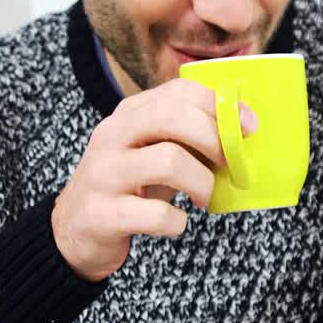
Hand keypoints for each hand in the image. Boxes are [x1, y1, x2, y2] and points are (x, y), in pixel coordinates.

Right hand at [51, 78, 257, 281]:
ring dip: (202, 183)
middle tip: (229, 164)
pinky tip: (175, 222)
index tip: (248, 127)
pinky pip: (155, 214)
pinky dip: (177, 221)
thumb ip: (188, 136)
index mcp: (128, 115)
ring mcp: (102, 174)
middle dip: (213, 139)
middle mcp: (111, 136)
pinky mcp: (100, 214)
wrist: (74, 231)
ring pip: (168, 161)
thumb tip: (243, 131)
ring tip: (203, 197)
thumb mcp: (154, 152)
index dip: (220, 105)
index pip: (179, 91)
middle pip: (171, 117)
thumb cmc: (129, 187)